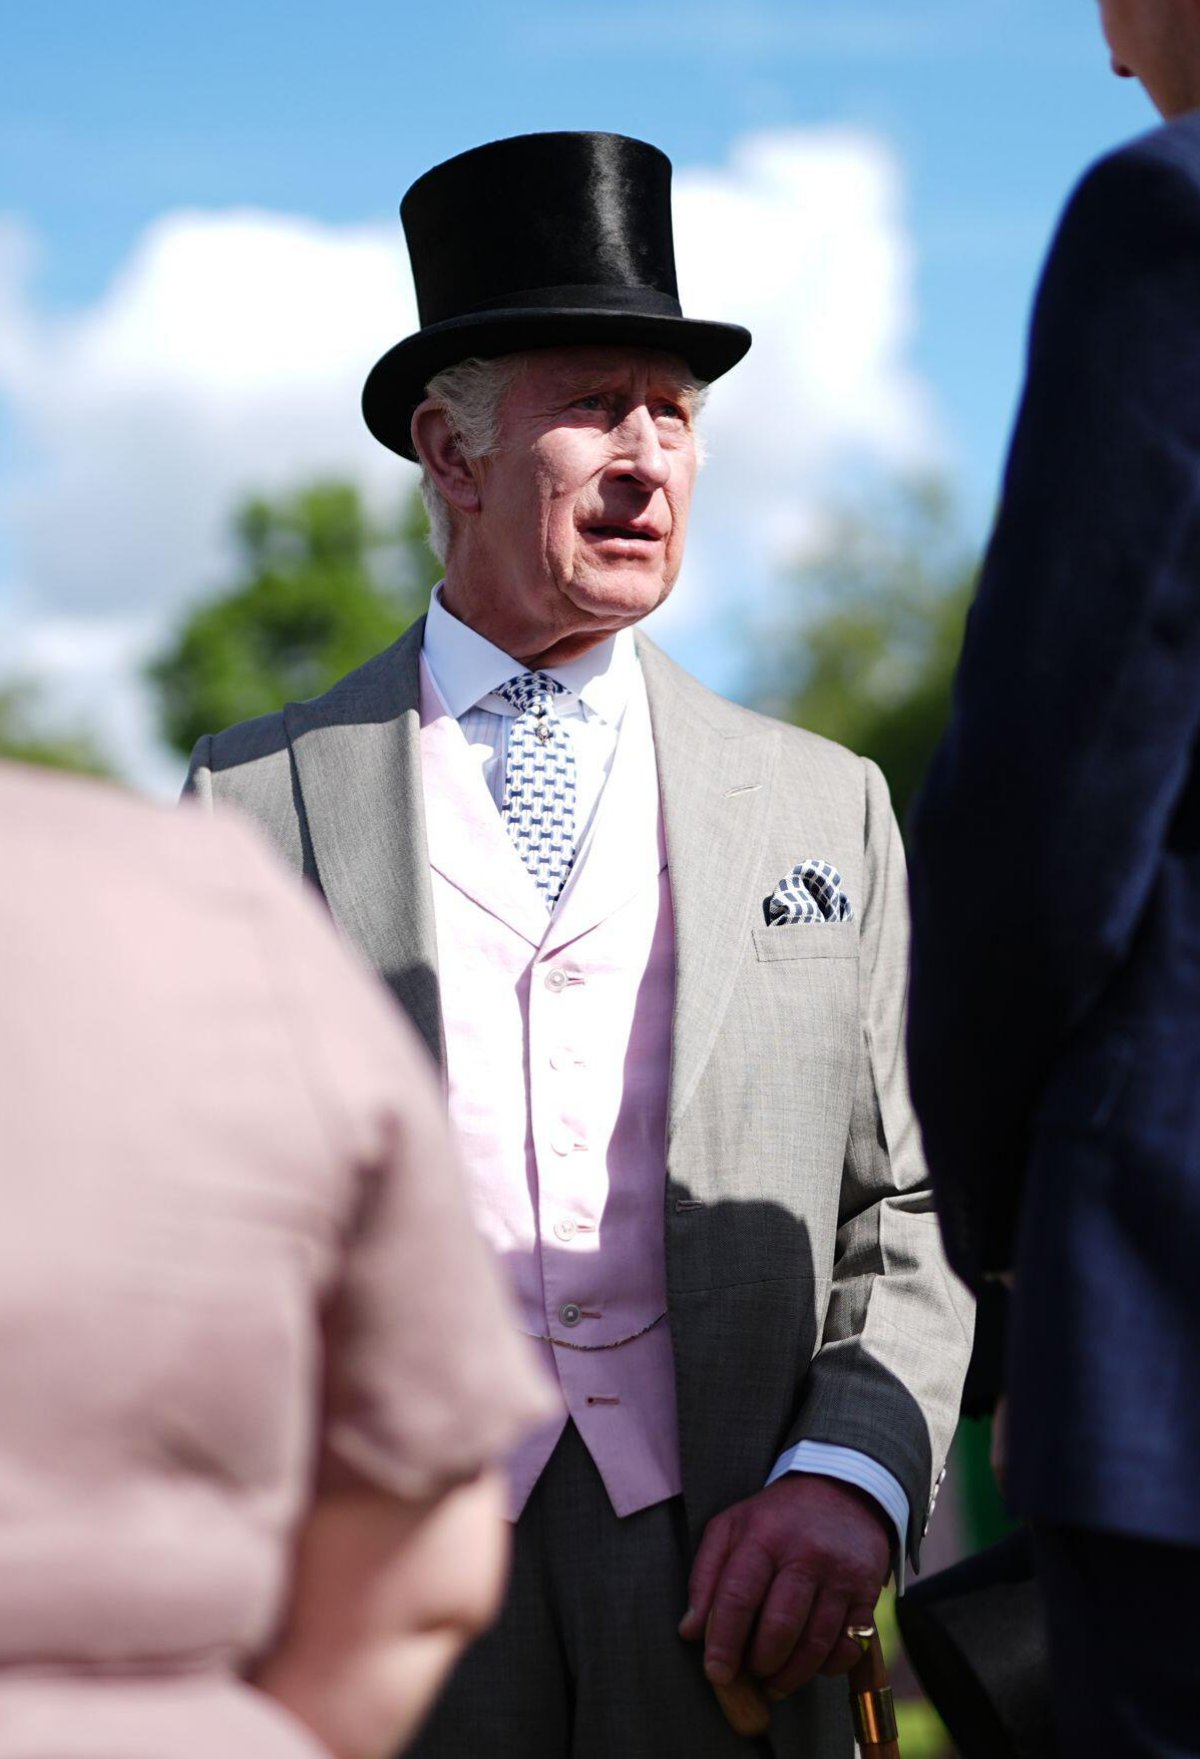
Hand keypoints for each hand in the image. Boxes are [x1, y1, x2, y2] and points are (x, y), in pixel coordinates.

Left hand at [678, 1474, 890, 1700]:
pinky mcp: (867, 1591)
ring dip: (791, 1675)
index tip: (716, 1673)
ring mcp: (840, 1574)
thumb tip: (690, 1631)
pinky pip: (849, 1645)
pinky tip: (812, 1665)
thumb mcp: (730, 1527)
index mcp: (763, 1536)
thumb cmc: (775, 1518)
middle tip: (750, 1674)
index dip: (724, 1642)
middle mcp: (805, 1554)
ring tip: (774, 1683)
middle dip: (761, 1662)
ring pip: (816, 1642)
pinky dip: (829, 1667)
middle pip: (780, 1626)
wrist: (841, 1490)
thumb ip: (705, 1576)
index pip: (739, 1597)